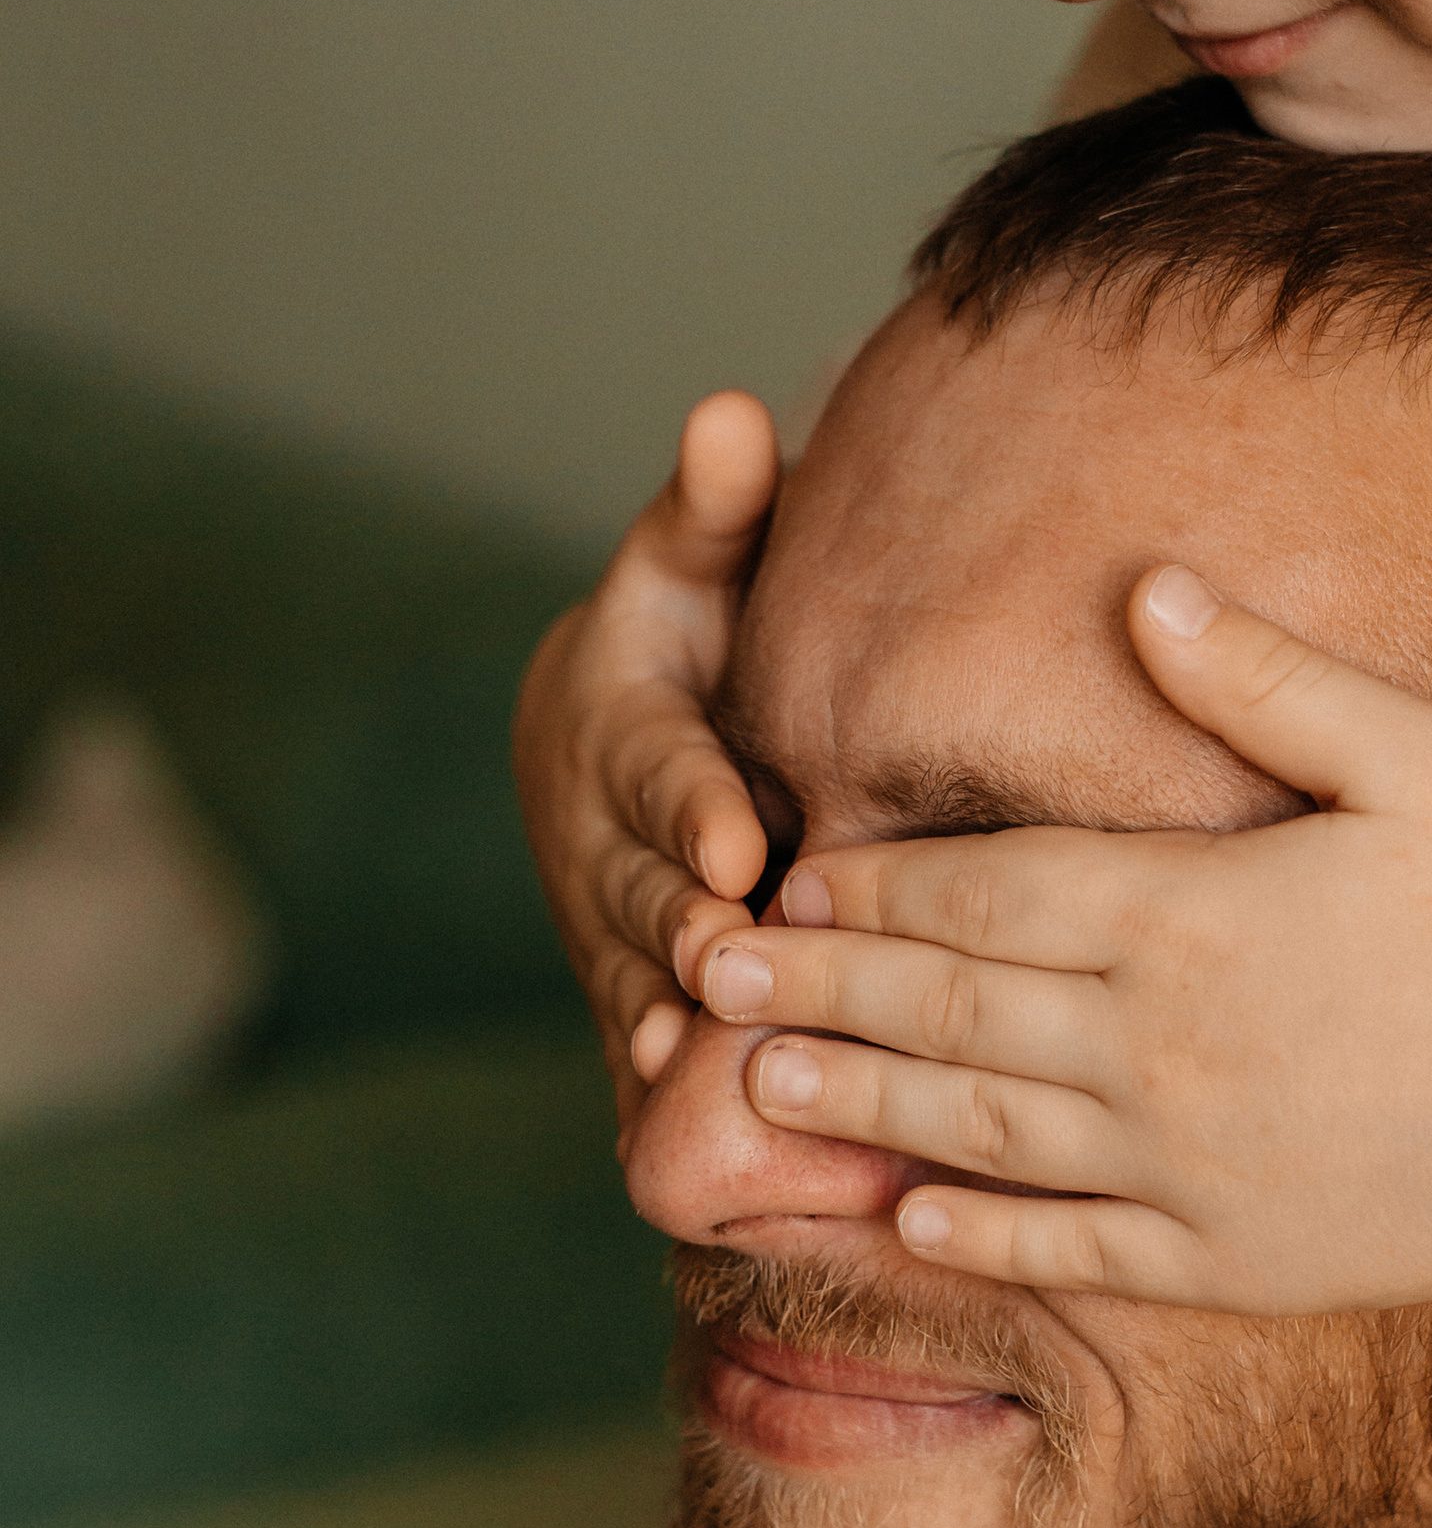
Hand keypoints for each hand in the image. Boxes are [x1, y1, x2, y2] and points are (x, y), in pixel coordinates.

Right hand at [513, 391, 778, 1116]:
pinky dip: (648, 1072)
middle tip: (738, 959)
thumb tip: (737, 409)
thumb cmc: (688, 630)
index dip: (691, 808)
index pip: (658, 768)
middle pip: (641, 882)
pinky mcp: (621, 975)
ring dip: (664, 1008)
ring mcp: (602, 914)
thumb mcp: (694, 561)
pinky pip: (631, 1026)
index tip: (737, 845)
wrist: (606, 732)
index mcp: (619, 723)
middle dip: (683, 924)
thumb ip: (720, 506)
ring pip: (632, 965)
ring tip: (707, 1043)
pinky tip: (674, 1118)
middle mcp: (597, 830)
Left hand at [694, 566, 1431, 1304]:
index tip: (785, 871)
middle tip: (702, 973)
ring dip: (860, 1101)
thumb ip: (1266, 679)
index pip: (981, 891)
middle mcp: (1155, 1047)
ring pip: (978, 1130)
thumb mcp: (1416, 757)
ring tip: (759, 1082)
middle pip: (948, 1008)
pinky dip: (977, 1233)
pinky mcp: (1232, 1263)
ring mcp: (1186, 1167)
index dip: (873, 883)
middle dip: (819, 984)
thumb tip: (1142, 589)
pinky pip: (1072, 1247)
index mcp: (1184, 914)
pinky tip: (903, 1216)